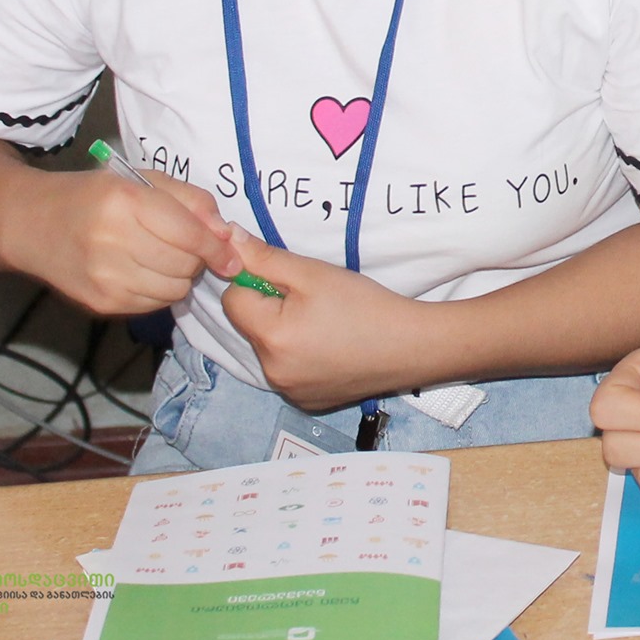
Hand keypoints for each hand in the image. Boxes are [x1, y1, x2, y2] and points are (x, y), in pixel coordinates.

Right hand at [5, 168, 239, 316]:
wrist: (31, 224)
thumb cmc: (94, 196)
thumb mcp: (144, 181)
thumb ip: (191, 201)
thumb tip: (226, 234)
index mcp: (125, 202)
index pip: (189, 235)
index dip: (217, 248)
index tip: (230, 256)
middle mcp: (112, 242)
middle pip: (185, 265)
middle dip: (197, 259)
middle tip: (186, 247)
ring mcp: (104, 277)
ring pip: (174, 290)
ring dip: (181, 277)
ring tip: (163, 258)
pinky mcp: (101, 303)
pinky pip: (154, 305)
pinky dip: (160, 291)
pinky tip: (144, 272)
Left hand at [220, 227, 424, 409]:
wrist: (411, 346)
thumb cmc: (364, 305)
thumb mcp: (314, 273)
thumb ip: (266, 257)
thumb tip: (228, 238)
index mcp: (271, 337)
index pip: (233, 300)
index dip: (256, 282)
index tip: (291, 281)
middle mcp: (272, 371)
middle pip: (251, 326)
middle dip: (271, 309)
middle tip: (314, 301)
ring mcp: (289, 390)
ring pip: (269, 350)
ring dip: (285, 334)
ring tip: (325, 325)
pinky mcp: (305, 401)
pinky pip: (287, 372)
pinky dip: (301, 358)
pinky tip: (331, 349)